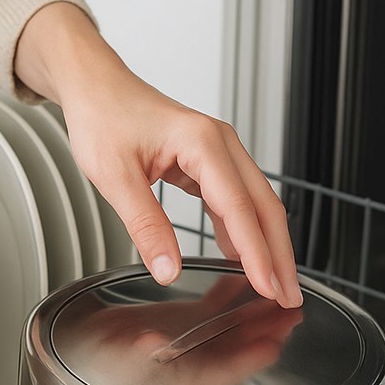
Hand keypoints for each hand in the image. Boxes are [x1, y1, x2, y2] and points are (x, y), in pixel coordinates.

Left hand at [14, 2, 301, 307]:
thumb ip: (144, 224)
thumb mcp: (115, 176)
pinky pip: (236, 201)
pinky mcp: (208, 162)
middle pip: (263, 207)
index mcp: (202, 143)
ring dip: (267, 245)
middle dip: (279, 256)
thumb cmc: (103, 117)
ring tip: (274, 284)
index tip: (268, 287)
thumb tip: (167, 267)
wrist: (95, 87)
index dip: (257, 254)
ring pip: (256, 205)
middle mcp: (219, 144)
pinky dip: (243, 232)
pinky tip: (243, 258)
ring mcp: (217, 152)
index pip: (239, 209)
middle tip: (289, 297)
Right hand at [64, 275, 301, 384]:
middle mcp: (195, 359)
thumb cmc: (95, 361)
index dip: (250, 360)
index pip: (225, 371)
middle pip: (241, 347)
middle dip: (268, 331)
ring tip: (281, 295)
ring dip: (259, 310)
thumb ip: (137, 354)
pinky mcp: (186, 320)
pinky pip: (217, 305)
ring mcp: (193, 338)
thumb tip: (154, 346)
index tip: (272, 345)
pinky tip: (245, 276)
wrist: (81, 344)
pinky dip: (232, 290)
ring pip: (235, 325)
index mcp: (183, 376)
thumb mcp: (115, 359)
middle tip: (292, 313)